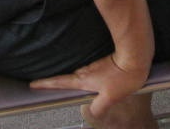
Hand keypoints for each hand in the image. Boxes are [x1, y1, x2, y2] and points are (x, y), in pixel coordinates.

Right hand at [31, 52, 149, 120]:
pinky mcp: (104, 63)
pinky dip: (87, 77)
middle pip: (68, 78)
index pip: (59, 82)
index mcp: (84, 80)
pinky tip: (94, 80)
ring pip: (80, 74)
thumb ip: (98, 107)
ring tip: (66, 84)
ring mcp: (95, 66)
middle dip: (55, 81)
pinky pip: (91, 72)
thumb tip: (92, 113)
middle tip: (44, 85)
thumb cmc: (124, 76)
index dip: (45, 84)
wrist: (137, 55)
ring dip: (73, 79)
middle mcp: (86, 71)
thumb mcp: (110, 97)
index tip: (33, 84)